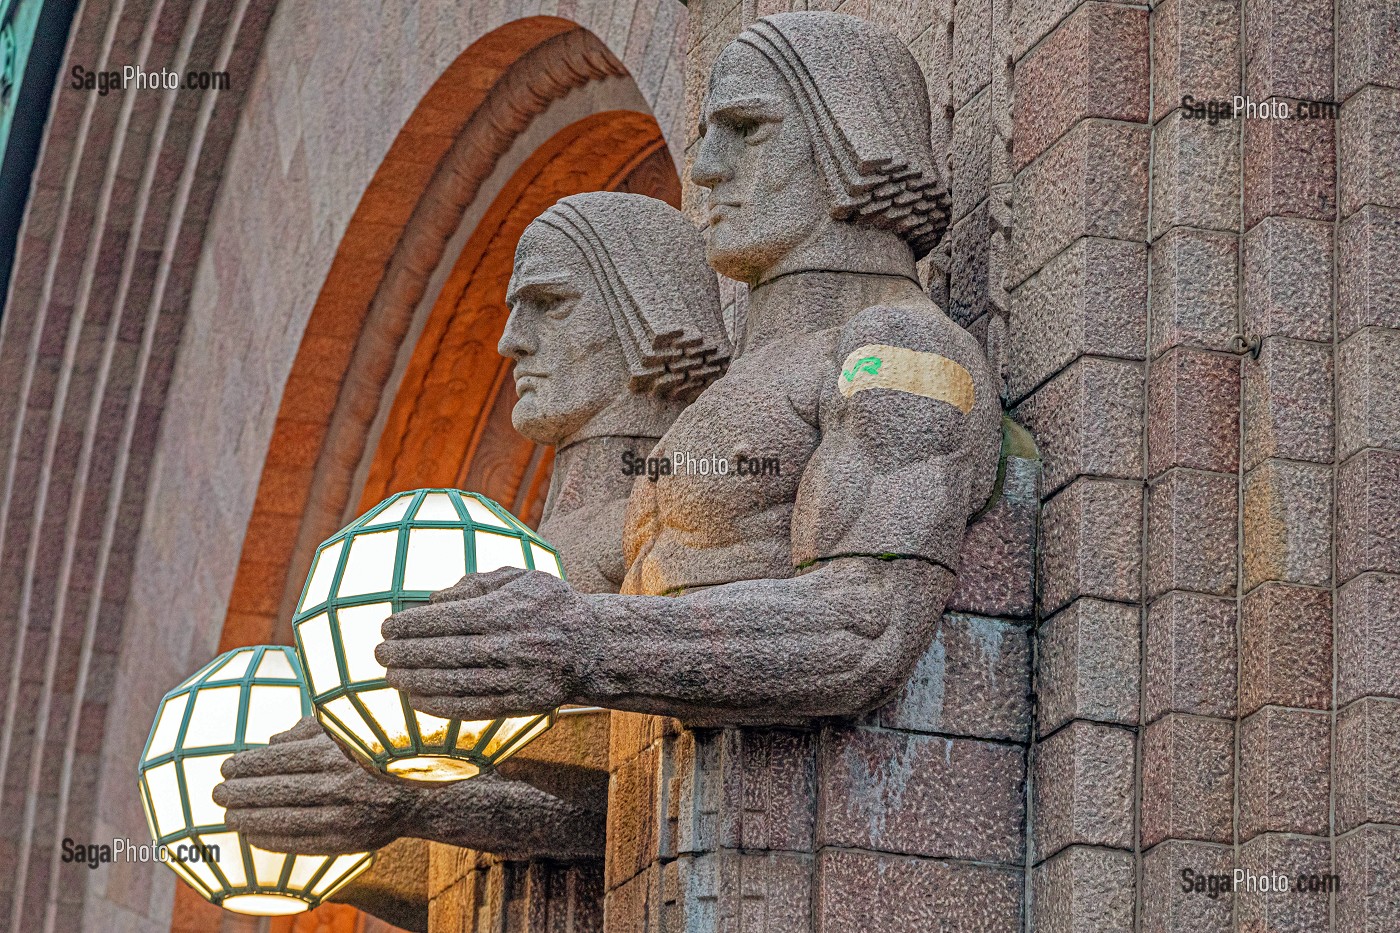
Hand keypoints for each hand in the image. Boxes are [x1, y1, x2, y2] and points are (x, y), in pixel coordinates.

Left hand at [214, 717, 418, 853]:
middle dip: (242, 791)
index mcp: (338, 752)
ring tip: (228, 816)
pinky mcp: (348, 840)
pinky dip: (273, 840)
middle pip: (278, 789)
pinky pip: (301, 842)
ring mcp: (345, 814)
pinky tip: (253, 836)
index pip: (281, 759)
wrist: (419, 794)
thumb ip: (309, 731)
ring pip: (285, 818)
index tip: (226, 767)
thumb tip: (269, 741)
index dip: (249, 764)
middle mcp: (341, 783)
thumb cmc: (375, 755)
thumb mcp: (347, 731)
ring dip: (251, 818)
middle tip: (217, 792)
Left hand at [376, 567, 593, 720]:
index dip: (412, 625)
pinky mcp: (519, 704)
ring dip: (416, 682)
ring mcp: (515, 678)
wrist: (595, 646)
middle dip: (406, 654)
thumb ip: (477, 584)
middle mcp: (509, 646)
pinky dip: (440, 707)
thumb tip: (434, 599)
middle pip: (445, 653)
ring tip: (390, 677)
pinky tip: (417, 701)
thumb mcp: (521, 578)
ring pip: (455, 684)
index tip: (386, 626)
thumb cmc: (550, 605)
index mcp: (507, 611)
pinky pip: (472, 708)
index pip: (448, 619)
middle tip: (378, 653)